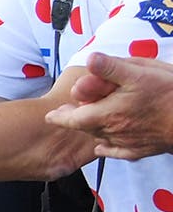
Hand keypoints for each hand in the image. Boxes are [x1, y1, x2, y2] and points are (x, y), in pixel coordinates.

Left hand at [47, 52, 172, 159]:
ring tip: (86, 123)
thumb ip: (111, 68)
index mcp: (107, 113)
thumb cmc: (168, 94)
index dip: (60, 117)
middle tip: (66, 115)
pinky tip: (102, 146)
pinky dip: (107, 148)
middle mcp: (113, 131)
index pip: (74, 118)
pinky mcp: (142, 150)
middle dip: (75, 120)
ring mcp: (127, 142)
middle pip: (86, 128)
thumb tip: (90, 59)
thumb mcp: (139, 73)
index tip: (51, 116)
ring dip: (91, 130)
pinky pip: (118, 152)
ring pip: (101, 138)